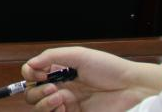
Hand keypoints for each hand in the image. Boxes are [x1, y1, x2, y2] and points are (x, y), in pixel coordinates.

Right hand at [21, 47, 161, 110]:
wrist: (131, 87)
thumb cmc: (108, 68)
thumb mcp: (78, 55)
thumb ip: (52, 57)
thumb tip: (30, 64)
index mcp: (60, 71)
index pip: (32, 74)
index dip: (30, 74)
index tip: (38, 73)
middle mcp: (61, 87)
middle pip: (32, 93)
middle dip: (36, 91)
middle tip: (51, 87)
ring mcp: (68, 103)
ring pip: (40, 107)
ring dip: (43, 102)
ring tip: (59, 97)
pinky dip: (52, 111)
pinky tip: (64, 105)